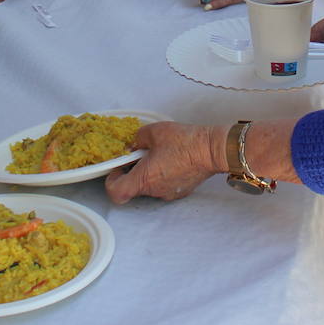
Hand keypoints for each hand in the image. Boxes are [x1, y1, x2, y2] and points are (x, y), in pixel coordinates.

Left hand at [105, 122, 223, 203]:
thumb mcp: (153, 131)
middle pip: (133, 187)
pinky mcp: (180, 191)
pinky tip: (171, 160)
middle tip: (140, 155)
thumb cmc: (184, 142)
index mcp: (144, 178)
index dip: (112, 181)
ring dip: (149, 173)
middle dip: (133, 171)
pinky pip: (164, 185)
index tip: (117, 168)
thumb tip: (133, 144)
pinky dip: (162, 175)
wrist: (211, 150)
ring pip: (149, 186)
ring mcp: (168, 193)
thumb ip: (136, 139)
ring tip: (159, 154)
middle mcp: (155, 190)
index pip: (116, 193)